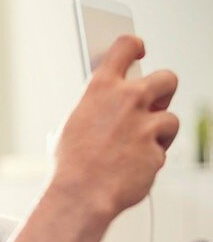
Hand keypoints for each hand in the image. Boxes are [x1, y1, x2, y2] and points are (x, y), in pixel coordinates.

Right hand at [52, 35, 178, 219]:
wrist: (81, 195)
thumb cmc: (70, 164)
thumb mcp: (73, 123)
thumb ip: (96, 107)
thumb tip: (108, 105)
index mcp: (100, 88)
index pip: (125, 46)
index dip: (135, 45)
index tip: (139, 50)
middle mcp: (127, 100)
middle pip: (166, 77)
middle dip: (164, 89)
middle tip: (155, 102)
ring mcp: (146, 125)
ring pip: (171, 118)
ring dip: (160, 131)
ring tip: (138, 145)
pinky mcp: (157, 149)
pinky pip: (163, 149)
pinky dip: (152, 157)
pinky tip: (133, 166)